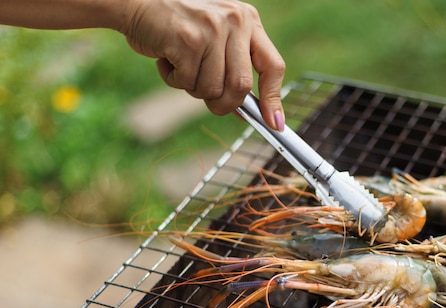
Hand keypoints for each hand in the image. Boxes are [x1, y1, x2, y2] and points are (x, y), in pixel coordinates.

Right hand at [122, 0, 285, 128]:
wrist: (135, 1)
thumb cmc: (177, 26)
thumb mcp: (216, 36)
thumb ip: (234, 67)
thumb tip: (248, 111)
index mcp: (248, 20)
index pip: (273, 65)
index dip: (273, 98)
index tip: (274, 123)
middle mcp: (235, 21)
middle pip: (241, 86)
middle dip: (224, 104)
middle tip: (209, 100)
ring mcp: (212, 29)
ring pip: (213, 88)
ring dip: (194, 89)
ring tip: (182, 66)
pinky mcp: (188, 39)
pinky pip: (188, 82)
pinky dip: (174, 80)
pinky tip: (167, 58)